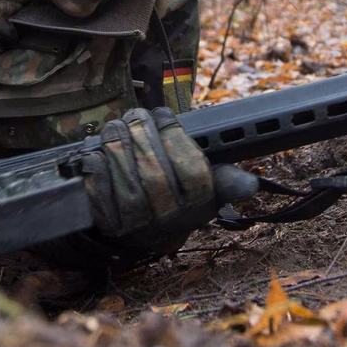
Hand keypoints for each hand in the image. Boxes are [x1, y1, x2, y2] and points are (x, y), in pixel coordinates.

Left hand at [80, 108, 216, 239]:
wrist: (150, 232)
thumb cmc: (181, 196)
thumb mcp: (208, 189)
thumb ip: (225, 179)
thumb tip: (250, 186)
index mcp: (199, 207)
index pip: (193, 171)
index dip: (175, 136)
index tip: (164, 115)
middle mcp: (170, 221)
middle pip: (155, 173)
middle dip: (142, 135)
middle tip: (136, 115)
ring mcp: (138, 226)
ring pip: (126, 179)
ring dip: (117, 144)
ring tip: (117, 126)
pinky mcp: (110, 226)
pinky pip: (99, 191)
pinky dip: (97, 166)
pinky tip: (98, 151)